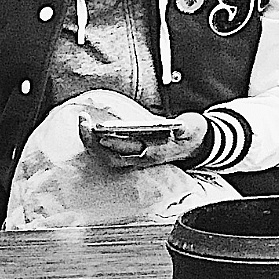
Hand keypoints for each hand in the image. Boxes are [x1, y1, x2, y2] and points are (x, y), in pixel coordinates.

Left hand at [83, 110, 209, 168]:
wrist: (196, 145)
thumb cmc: (192, 133)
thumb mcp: (194, 127)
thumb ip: (187, 128)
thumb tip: (179, 128)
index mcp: (155, 152)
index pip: (129, 148)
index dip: (114, 142)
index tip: (100, 133)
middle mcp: (143, 158)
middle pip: (112, 153)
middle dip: (94, 139)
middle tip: (83, 121)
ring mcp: (136, 158)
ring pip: (107, 155)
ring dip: (92, 142)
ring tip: (83, 122)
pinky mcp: (132, 154)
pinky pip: (109, 152)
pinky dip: (97, 142)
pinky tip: (90, 128)